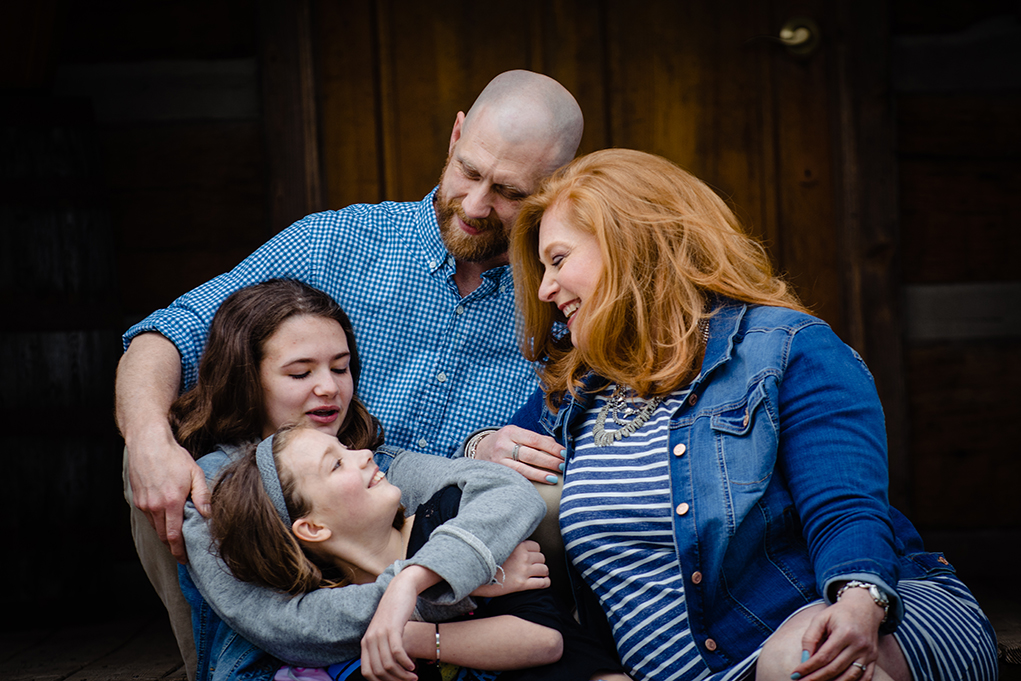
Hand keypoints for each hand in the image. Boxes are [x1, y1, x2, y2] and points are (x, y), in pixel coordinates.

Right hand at [127, 428, 210, 563]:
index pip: (174, 536)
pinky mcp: (138, 500)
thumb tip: (208, 515)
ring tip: (177, 540)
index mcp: (171, 502)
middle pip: (163, 536)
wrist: (147, 443)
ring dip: (165, 535)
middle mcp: (155, 506)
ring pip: (155, 528)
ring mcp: (144, 504)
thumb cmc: (173, 456)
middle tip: (183, 554)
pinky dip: (157, 523)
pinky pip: (149, 518)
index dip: (179, 551)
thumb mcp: (195, 473)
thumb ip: (202, 495)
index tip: (185, 560)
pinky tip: (167, 521)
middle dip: (173, 547)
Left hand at [361, 566, 440, 680]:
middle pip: (378, 671)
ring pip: (388, 664)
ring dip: (402, 675)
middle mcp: (370, 640)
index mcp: (365, 643)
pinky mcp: (392, 628)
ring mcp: (380, 634)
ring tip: (413, 676)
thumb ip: (380, 648)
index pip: (367, 673)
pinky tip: (413, 665)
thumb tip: (385, 669)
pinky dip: (405, 663)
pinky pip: (397, 652)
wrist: (399, 590)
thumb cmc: (394, 613)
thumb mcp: (382, 632)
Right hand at [472, 540, 549, 596]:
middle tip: (533, 566)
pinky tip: (543, 582)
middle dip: (539, 562)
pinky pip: (542, 583)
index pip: (536, 547)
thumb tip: (519, 543)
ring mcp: (523, 571)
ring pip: (544, 569)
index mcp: (518, 546)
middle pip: (541, 557)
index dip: (534, 552)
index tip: (530, 556)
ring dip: (542, 572)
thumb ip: (512, 544)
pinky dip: (545, 583)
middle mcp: (523, 557)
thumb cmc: (487, 561)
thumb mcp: (500, 547)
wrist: (477, 576)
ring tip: (538, 574)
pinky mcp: (522, 584)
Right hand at [473, 426, 564, 483]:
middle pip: (531, 454)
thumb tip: (558, 447)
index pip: (536, 439)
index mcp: (511, 431)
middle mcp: (503, 444)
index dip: (552, 447)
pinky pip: (516, 476)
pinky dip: (530, 479)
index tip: (564, 453)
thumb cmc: (506, 442)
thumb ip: (535, 439)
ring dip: (541, 473)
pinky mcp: (497, 472)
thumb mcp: (517, 434)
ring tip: (554, 478)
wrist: (480, 450)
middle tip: (563, 466)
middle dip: (549, 461)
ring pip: (523, 468)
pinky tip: (540, 482)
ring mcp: (499, 460)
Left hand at [790, 588, 885, 680]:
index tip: (795, 674)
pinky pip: (865, 677)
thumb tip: (804, 659)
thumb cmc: (839, 613)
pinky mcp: (874, 658)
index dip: (808, 667)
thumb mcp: (821, 618)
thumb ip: (810, 637)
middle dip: (816, 678)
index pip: (823, 656)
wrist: (864, 607)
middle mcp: (859, 645)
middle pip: (835, 668)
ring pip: (850, 676)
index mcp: (844, 633)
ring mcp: (868, 653)